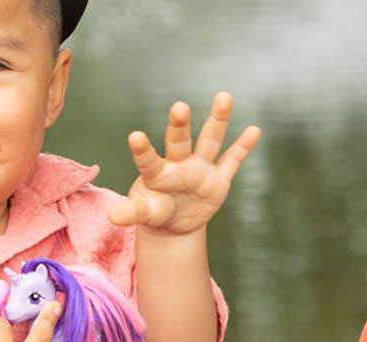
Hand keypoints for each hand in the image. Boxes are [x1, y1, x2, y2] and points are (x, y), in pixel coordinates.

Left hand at [109, 92, 261, 234]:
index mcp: (156, 174)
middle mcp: (179, 164)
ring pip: (210, 140)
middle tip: (179, 106)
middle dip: (179, 126)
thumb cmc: (155, 211)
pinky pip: (232, 161)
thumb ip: (132, 212)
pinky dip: (243, 146)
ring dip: (218, 120)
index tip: (135, 136)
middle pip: (179, 142)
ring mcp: (200, 169)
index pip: (148, 160)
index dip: (142, 150)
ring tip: (224, 96)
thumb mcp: (144, 214)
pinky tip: (254, 130)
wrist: (176, 221)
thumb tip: (112, 217)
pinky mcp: (219, 179)